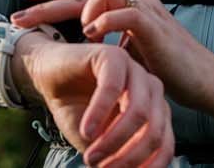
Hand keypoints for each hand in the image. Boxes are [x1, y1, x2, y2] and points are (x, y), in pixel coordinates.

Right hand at [10, 33, 174, 167]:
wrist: (49, 76)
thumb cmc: (76, 110)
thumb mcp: (98, 142)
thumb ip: (116, 159)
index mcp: (155, 111)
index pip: (164, 145)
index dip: (145, 166)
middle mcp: (151, 91)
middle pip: (154, 132)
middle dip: (127, 157)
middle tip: (100, 167)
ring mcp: (136, 71)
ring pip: (138, 112)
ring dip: (113, 140)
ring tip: (91, 155)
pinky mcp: (113, 56)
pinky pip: (113, 88)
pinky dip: (99, 114)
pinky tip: (86, 130)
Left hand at [13, 0, 213, 135]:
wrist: (202, 81)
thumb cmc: (166, 68)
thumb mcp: (127, 51)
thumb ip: (106, 39)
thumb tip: (82, 37)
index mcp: (125, 2)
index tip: (23, 1)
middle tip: (19, 6)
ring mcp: (145, 7)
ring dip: (74, 8)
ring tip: (57, 25)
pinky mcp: (155, 24)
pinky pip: (123, 13)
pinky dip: (104, 20)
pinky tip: (90, 33)